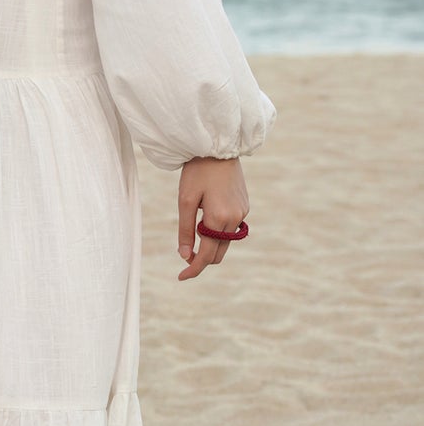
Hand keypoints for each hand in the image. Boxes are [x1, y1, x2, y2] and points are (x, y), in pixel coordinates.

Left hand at [177, 156, 249, 279]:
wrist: (217, 148)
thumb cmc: (196, 172)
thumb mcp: (185, 200)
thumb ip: (185, 230)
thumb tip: (184, 256)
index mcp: (219, 218)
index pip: (207, 255)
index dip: (193, 269)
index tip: (181, 277)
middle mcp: (235, 219)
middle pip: (218, 252)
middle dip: (202, 259)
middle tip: (184, 257)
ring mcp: (242, 213)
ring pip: (226, 242)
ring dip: (210, 246)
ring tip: (192, 240)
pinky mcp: (244, 206)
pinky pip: (231, 228)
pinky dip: (218, 233)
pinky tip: (206, 223)